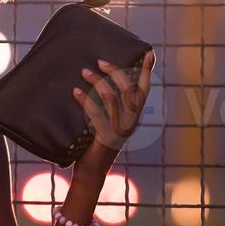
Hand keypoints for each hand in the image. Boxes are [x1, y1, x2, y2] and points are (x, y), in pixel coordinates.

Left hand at [72, 51, 155, 174]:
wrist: (91, 172)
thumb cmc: (94, 144)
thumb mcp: (107, 122)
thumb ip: (109, 106)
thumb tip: (97, 78)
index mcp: (133, 117)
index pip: (144, 90)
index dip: (146, 72)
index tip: (149, 53)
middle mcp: (130, 122)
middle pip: (129, 89)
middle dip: (116, 71)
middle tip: (99, 60)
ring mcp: (119, 130)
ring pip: (112, 98)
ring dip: (97, 81)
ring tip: (83, 71)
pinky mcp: (106, 137)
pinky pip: (96, 113)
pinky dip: (85, 100)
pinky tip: (74, 92)